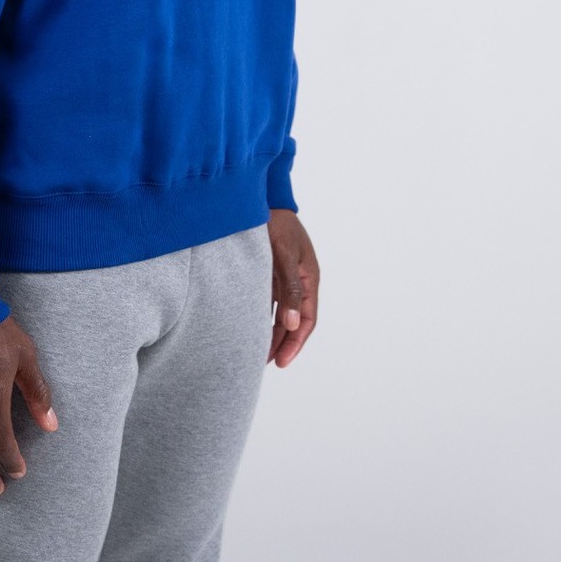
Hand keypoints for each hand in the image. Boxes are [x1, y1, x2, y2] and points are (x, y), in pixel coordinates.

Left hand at [266, 210, 318, 366]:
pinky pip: (269, 301)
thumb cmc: (275, 223)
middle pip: (294, 320)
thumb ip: (290, 288)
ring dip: (272, 333)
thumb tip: (292, 323)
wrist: (261, 198)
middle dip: (283, 343)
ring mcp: (284, 277)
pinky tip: (250, 328)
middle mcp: (299, 281)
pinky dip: (263, 316)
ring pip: (281, 313)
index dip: (296, 342)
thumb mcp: (285, 254)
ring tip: (258, 354)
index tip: (282, 361)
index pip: (306, 319)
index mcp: (310, 278)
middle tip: (268, 363)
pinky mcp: (269, 272)